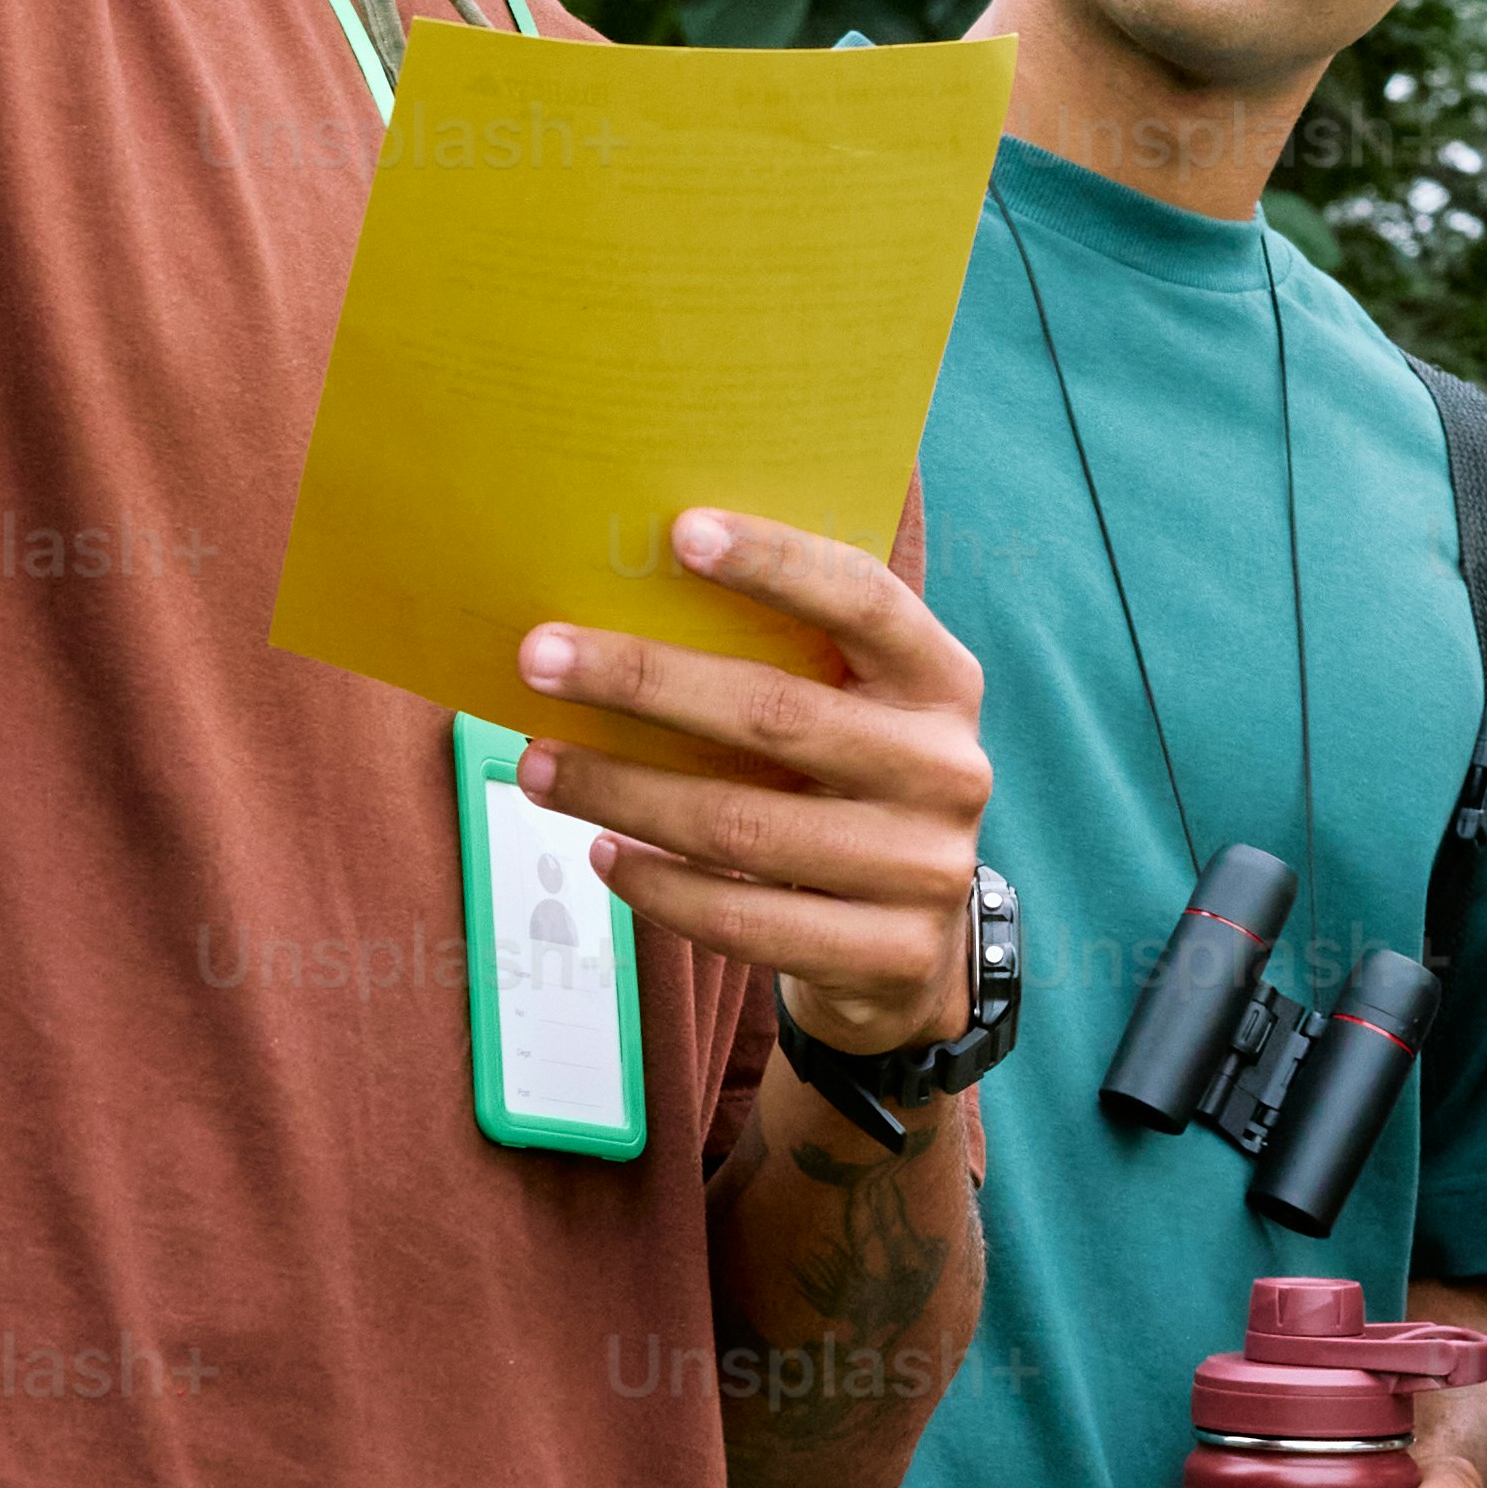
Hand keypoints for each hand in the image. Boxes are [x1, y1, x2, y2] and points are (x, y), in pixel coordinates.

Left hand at [511, 506, 989, 1058]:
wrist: (911, 947)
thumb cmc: (843, 794)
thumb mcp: (848, 716)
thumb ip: (780, 663)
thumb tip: (618, 602)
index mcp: (940, 680)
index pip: (863, 599)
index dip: (776, 562)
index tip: (679, 532)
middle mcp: (946, 768)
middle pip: (776, 713)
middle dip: (643, 680)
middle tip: (540, 657)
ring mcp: (924, 868)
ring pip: (740, 826)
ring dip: (622, 791)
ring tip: (541, 766)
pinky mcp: (889, 955)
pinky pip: (742, 921)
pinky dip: (657, 885)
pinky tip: (603, 852)